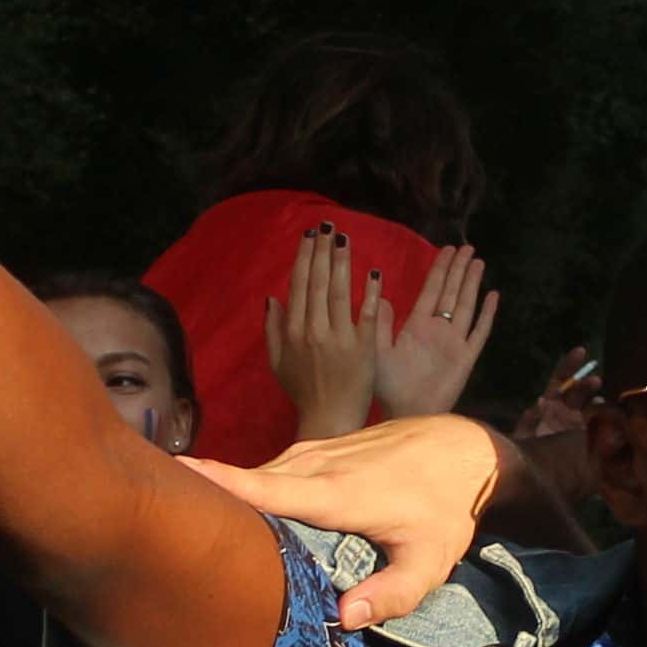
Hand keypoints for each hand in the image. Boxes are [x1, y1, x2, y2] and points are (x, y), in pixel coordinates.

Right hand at [187, 415, 505, 631]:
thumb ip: (392, 593)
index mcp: (334, 492)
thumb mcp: (430, 560)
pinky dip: (255, 493)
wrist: (465, 449)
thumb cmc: (447, 508)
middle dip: (207, 503)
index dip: (214, 484)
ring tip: (195, 531)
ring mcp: (312, 452)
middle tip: (167, 536)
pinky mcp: (315, 450)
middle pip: (246, 486)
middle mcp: (312, 464)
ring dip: (230, 501)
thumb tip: (345, 620)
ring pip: (258, 479)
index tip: (168, 480)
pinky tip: (245, 521)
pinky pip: (272, 474)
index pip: (261, 488)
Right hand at [264, 228, 380, 443]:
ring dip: (342, 262)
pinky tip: (374, 273)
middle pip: (317, 282)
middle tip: (328, 226)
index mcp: (293, 332)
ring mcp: (340, 338)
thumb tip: (272, 297)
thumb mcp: (278, 363)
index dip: (304, 258)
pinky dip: (370, 293)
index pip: (299, 286)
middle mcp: (314, 331)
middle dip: (322, 250)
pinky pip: (367, 314)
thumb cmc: (303, 392)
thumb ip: (273, 330)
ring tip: (345, 238)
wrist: (329, 420)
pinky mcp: (364, 348)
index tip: (309, 235)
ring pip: (339, 292)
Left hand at [373, 243, 501, 420]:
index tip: (447, 249)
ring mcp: (454, 342)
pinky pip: (479, 332)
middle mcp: (438, 330)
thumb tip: (380, 295)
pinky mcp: (466, 357)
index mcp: (417, 325)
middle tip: (467, 247)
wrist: (406, 413)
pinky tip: (493, 296)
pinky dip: (487, 314)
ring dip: (472, 284)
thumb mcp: (377, 351)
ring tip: (478, 262)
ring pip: (465, 305)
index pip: (431, 290)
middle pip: (451, 292)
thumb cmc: (389, 387)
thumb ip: (380, 324)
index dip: (440, 269)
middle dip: (458, 269)